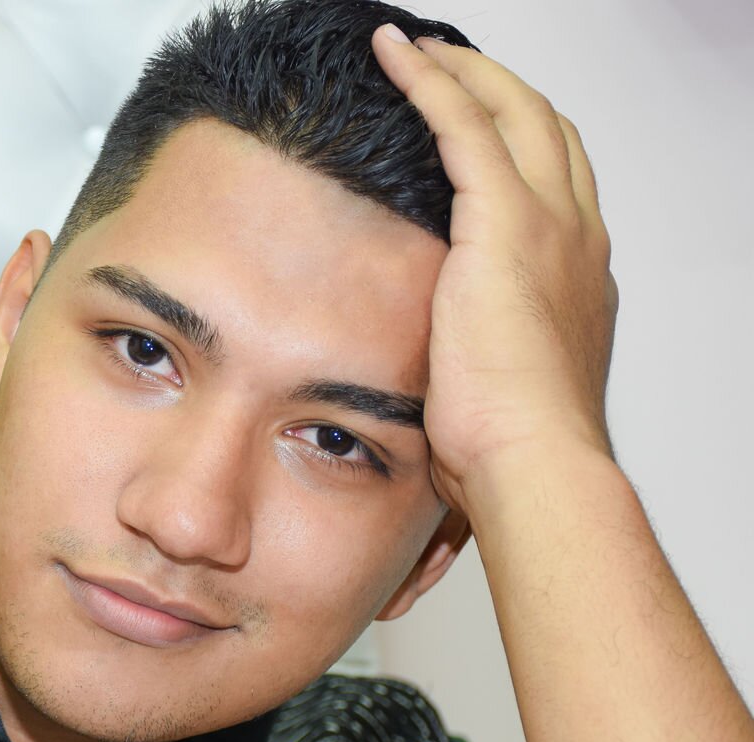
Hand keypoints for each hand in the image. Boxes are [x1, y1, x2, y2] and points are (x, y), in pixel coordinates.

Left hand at [370, 26, 618, 513]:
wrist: (532, 460)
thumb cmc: (507, 447)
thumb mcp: (496, 387)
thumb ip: (475, 354)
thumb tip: (435, 367)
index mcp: (578, 276)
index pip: (557, 183)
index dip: (522, 141)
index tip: (481, 123)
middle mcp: (576, 237)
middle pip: (546, 129)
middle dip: (498, 88)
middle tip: (447, 64)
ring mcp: (548, 223)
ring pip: (512, 110)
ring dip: (462, 70)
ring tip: (415, 49)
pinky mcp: (504, 220)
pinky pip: (464, 122)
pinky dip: (430, 80)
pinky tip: (395, 55)